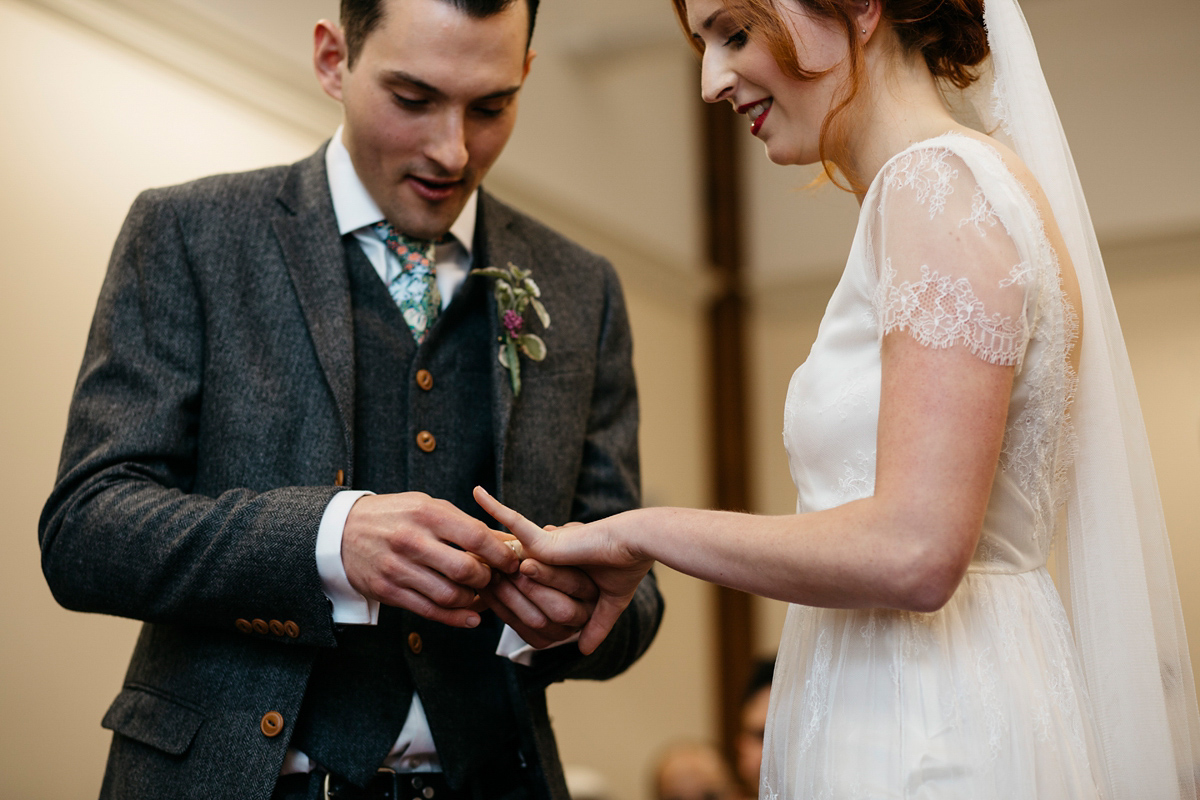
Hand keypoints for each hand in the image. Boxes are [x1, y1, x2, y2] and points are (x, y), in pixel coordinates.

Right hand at [342, 492, 518, 627]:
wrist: (342, 531)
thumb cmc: (395, 516)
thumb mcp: (429, 507)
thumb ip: (466, 524)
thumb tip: (507, 541)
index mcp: (427, 514)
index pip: (476, 537)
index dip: (501, 554)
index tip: (512, 562)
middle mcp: (412, 541)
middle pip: (466, 570)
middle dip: (488, 578)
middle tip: (492, 578)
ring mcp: (398, 568)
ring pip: (450, 595)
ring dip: (472, 599)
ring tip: (476, 592)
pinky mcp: (388, 591)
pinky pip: (430, 611)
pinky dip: (456, 618)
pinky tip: (470, 616)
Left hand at [473, 486, 652, 653]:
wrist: (635, 546)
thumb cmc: (626, 567)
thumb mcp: (608, 603)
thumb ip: (595, 624)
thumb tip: (585, 651)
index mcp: (560, 568)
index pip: (529, 581)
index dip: (508, 591)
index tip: (489, 592)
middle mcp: (549, 555)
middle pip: (514, 573)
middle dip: (495, 581)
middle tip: (472, 576)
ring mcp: (545, 547)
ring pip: (513, 563)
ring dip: (494, 561)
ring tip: (472, 536)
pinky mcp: (545, 540)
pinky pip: (514, 523)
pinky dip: (496, 507)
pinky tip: (478, 491)